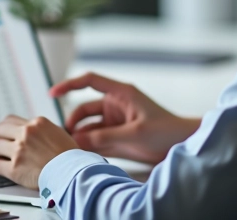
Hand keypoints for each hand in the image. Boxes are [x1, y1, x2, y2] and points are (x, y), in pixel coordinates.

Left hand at [0, 115, 77, 188]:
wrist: (73, 173)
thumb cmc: (69, 157)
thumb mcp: (57, 132)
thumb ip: (40, 130)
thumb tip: (28, 131)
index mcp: (37, 123)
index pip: (10, 119)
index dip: (8, 128)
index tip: (8, 133)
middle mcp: (27, 134)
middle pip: (0, 129)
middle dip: (1, 137)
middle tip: (5, 144)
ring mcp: (19, 151)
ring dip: (0, 152)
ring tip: (6, 157)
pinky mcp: (14, 169)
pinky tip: (4, 167)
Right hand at [51, 72, 200, 164]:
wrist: (183, 146)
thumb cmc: (167, 131)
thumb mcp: (134, 134)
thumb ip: (104, 137)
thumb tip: (77, 140)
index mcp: (120, 93)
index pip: (89, 81)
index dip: (69, 84)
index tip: (53, 93)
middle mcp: (115, 105)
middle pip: (84, 110)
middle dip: (72, 122)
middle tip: (62, 138)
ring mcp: (115, 122)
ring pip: (88, 127)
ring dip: (79, 137)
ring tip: (69, 150)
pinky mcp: (117, 137)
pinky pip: (96, 140)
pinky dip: (88, 147)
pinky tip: (81, 156)